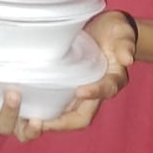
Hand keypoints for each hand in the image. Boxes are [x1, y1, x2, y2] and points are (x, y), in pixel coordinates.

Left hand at [41, 11, 133, 133]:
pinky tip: (26, 105)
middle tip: (41, 122)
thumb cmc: (117, 31)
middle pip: (82, 116)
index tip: (81, 90)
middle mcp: (96, 90)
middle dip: (63, 122)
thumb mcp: (123, 33)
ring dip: (50, 119)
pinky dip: (43, 106)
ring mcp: (80, 89)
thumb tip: (127, 58)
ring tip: (29, 119)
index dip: (94, 93)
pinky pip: (56, 102)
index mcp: (113, 79)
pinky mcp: (67, 84)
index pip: (105, 90)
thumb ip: (125, 44)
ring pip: (66, 113)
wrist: (109, 29)